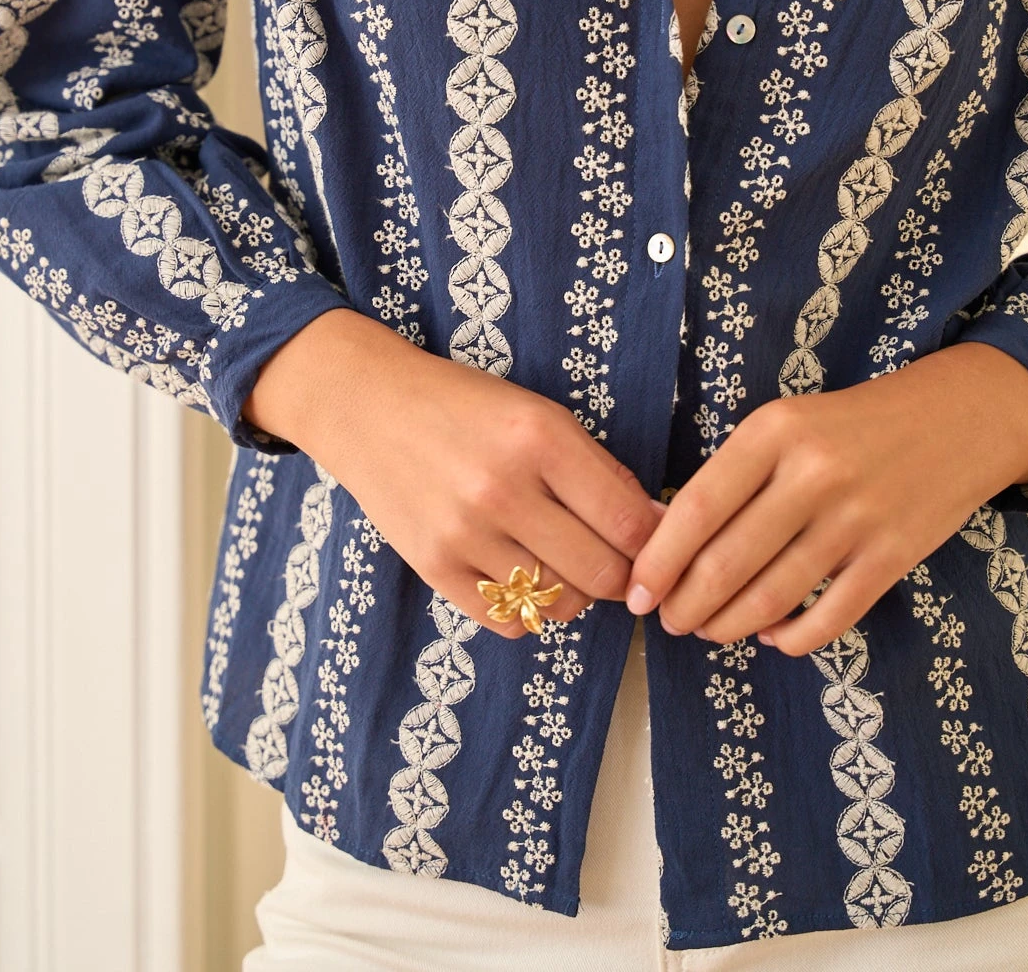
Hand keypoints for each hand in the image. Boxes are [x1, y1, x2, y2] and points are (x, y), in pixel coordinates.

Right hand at [242, 308, 665, 637]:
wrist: (368, 406)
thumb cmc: (466, 406)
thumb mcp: (540, 415)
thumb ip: (600, 471)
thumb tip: (659, 526)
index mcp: (541, 438)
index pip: (629, 522)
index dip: (657, 543)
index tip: (658, 545)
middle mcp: (504, 489)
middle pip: (602, 573)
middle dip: (621, 574)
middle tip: (614, 560)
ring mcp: (465, 533)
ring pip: (558, 603)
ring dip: (575, 592)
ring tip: (564, 563)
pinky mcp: (434, 567)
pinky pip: (509, 622)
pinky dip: (529, 611)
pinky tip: (524, 577)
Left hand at [623, 343, 1027, 655]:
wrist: (957, 417)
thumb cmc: (852, 424)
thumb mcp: (787, 425)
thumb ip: (737, 476)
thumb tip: (672, 543)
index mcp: (773, 431)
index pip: (697, 508)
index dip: (659, 560)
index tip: (637, 591)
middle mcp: (812, 473)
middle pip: (727, 562)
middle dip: (686, 604)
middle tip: (669, 621)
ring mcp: (856, 518)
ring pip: (772, 597)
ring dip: (729, 625)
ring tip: (708, 629)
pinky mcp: (893, 557)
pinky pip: (830, 618)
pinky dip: (792, 637)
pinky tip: (773, 634)